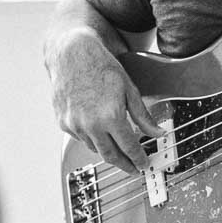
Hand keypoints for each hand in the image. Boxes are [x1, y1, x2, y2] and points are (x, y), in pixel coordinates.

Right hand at [48, 28, 161, 173]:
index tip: (143, 164)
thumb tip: (158, 133)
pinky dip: (91, 137)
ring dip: (107, 149)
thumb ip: (143, 116)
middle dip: (124, 164)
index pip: (129, 148)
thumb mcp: (129, 89)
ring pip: (94, 148)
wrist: (73, 54)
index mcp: (110, 117)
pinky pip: (80, 138)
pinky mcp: (63, 123)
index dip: (138, 159)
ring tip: (116, 146)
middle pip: (110, 155)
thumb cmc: (101, 67)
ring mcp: (74, 125)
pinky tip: (97, 128)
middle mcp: (91, 124)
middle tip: (132, 167)